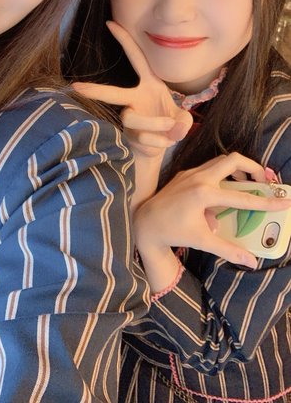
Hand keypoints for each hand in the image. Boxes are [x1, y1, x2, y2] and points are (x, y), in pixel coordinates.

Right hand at [73, 21, 192, 157]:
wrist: (163, 146)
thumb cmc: (171, 125)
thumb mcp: (183, 120)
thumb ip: (183, 122)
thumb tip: (173, 128)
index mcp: (149, 84)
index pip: (137, 59)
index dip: (125, 41)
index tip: (110, 23)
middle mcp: (135, 99)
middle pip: (114, 93)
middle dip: (96, 90)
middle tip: (77, 87)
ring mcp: (129, 118)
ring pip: (131, 118)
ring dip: (153, 123)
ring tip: (170, 130)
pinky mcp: (128, 137)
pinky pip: (142, 137)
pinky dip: (158, 141)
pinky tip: (166, 142)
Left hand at [134, 153, 290, 270]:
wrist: (145, 222)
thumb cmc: (173, 232)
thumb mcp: (203, 241)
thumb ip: (229, 250)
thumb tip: (252, 262)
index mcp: (204, 194)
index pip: (243, 198)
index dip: (266, 202)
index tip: (284, 201)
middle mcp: (198, 178)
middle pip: (233, 160)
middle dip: (254, 168)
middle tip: (265, 183)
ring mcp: (191, 173)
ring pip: (222, 161)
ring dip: (239, 169)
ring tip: (249, 184)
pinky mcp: (185, 173)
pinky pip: (210, 167)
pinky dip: (224, 173)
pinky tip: (226, 189)